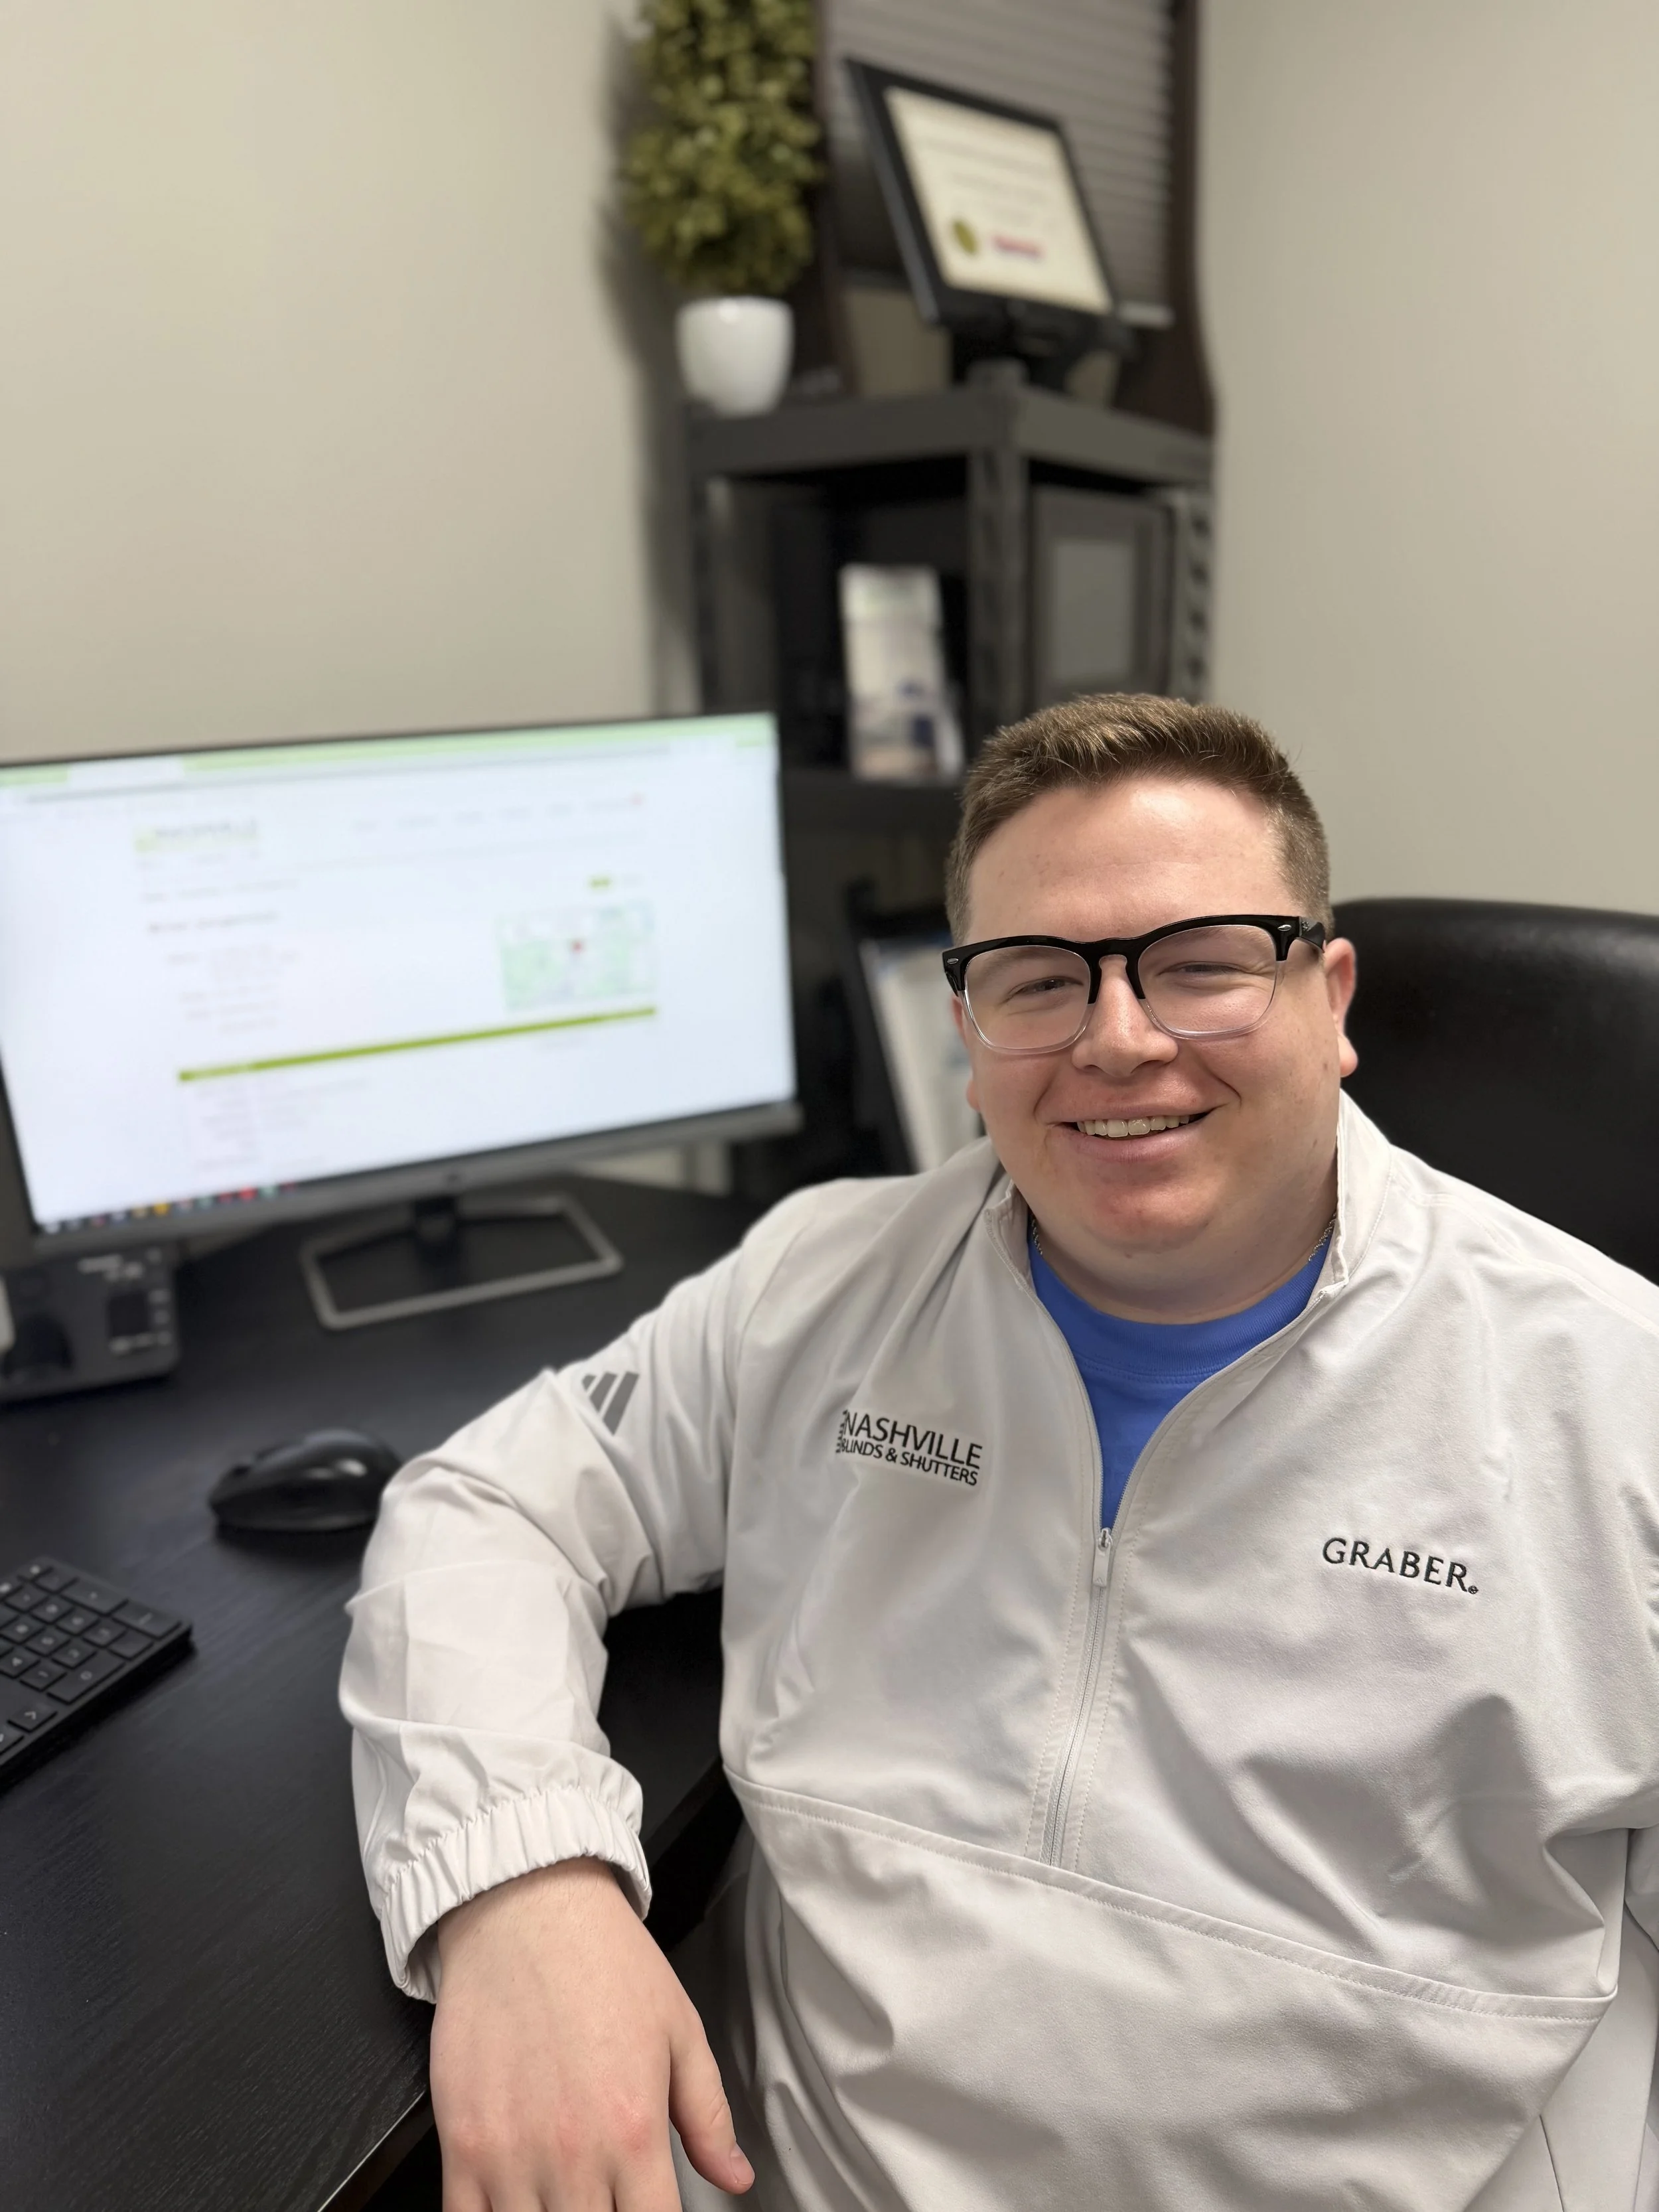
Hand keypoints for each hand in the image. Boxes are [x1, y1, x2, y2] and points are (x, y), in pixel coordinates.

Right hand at [431, 1857, 754, 2209]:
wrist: (526, 1907)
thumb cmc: (604, 1960)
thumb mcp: (680, 2029)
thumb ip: (708, 2116)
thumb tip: (735, 2176)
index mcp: (635, 2129)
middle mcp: (573, 2152)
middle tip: (607, 2200)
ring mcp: (510, 2153)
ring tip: (565, 2201)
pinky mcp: (461, 2142)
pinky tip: (513, 2206)